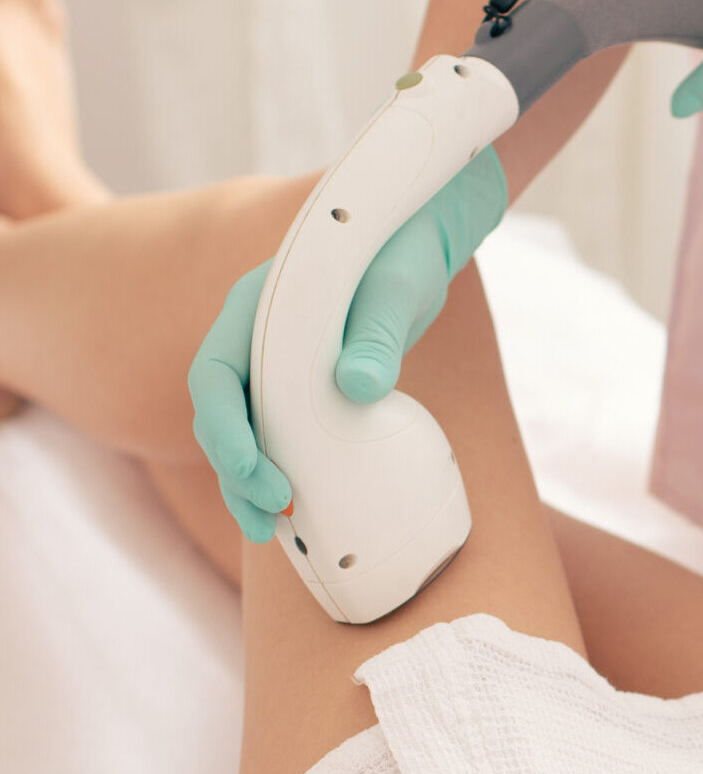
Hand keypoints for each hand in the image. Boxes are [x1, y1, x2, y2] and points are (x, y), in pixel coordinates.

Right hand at [188, 146, 507, 541]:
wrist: (418, 242)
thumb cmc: (403, 255)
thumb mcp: (395, 289)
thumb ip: (376, 334)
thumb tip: (358, 387)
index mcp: (254, 308)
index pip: (214, 376)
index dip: (224, 429)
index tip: (255, 472)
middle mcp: (252, 338)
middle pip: (221, 415)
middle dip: (237, 471)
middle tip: (273, 516)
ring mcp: (274, 363)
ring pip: (245, 432)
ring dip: (250, 482)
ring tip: (274, 531)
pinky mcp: (303, 386)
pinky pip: (281, 434)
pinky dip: (283, 471)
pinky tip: (302, 514)